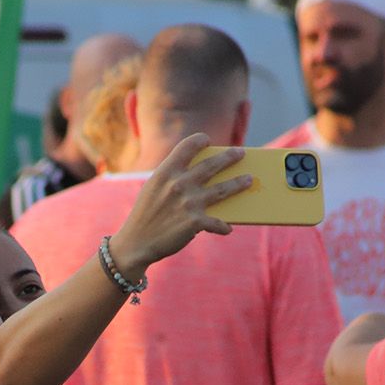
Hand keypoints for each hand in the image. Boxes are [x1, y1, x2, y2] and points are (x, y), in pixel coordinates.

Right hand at [106, 133, 252, 277]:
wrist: (135, 243)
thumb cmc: (146, 215)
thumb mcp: (153, 189)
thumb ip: (172, 178)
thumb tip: (201, 176)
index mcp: (165, 172)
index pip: (187, 146)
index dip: (199, 141)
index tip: (207, 141)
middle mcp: (178, 184)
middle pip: (211, 165)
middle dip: (229, 157)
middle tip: (241, 153)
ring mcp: (188, 202)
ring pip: (222, 190)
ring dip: (238, 183)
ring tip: (248, 179)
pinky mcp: (194, 222)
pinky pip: (217, 222)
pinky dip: (223, 226)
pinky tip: (228, 227)